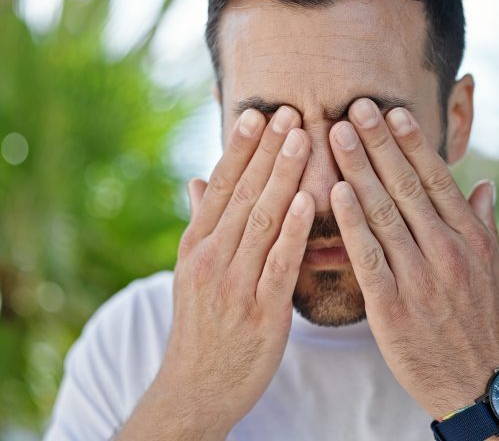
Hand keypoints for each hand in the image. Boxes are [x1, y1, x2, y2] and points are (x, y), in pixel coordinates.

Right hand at [123, 106, 313, 438]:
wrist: (197, 387)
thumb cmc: (203, 325)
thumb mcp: (192, 271)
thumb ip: (201, 223)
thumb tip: (196, 179)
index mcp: (196, 245)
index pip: (220, 186)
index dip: (241, 149)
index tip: (259, 113)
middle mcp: (211, 258)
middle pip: (243, 193)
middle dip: (268, 150)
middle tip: (290, 110)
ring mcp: (234, 284)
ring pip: (261, 220)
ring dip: (282, 176)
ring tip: (303, 138)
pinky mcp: (261, 311)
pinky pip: (279, 263)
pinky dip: (291, 230)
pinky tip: (306, 201)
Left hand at [328, 98, 498, 419]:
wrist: (481, 385)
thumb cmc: (487, 326)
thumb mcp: (498, 271)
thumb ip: (485, 224)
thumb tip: (482, 185)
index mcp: (471, 238)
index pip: (436, 179)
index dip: (411, 143)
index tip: (391, 112)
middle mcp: (447, 249)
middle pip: (406, 186)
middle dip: (378, 143)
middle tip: (354, 107)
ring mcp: (420, 276)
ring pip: (383, 212)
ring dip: (358, 168)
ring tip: (337, 134)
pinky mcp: (393, 305)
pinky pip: (367, 255)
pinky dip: (351, 222)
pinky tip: (334, 192)